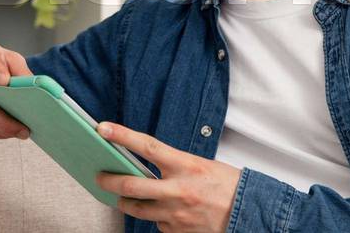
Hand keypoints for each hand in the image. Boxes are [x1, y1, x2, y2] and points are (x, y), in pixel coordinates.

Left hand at [95, 122, 240, 232]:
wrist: (249, 212)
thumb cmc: (227, 185)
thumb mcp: (201, 165)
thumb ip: (174, 166)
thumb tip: (146, 166)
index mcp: (186, 165)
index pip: (147, 146)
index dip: (122, 136)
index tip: (102, 128)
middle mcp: (178, 190)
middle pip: (131, 185)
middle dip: (109, 180)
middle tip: (99, 176)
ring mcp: (176, 214)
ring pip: (137, 208)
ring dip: (125, 202)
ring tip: (121, 196)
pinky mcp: (177, 231)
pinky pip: (156, 223)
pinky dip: (154, 216)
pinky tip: (160, 211)